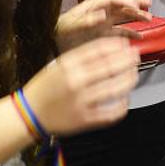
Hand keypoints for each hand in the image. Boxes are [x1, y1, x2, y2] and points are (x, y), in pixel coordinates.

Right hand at [22, 37, 139, 135]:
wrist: (28, 114)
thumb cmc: (43, 89)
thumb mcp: (58, 66)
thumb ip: (80, 58)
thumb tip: (109, 49)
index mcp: (67, 66)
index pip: (99, 50)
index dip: (117, 46)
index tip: (126, 45)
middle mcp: (75, 82)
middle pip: (110, 67)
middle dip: (128, 60)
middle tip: (135, 57)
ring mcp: (81, 102)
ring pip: (115, 89)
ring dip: (129, 80)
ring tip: (133, 75)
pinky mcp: (85, 120)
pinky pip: (111, 113)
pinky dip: (122, 105)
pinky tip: (125, 99)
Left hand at [55, 0, 151, 50]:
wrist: (52, 42)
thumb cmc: (59, 31)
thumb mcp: (71, 26)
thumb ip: (86, 20)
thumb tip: (103, 15)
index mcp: (92, 6)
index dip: (126, 1)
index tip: (137, 6)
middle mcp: (99, 13)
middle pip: (121, 5)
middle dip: (135, 3)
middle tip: (149, 5)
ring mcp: (102, 24)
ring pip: (123, 17)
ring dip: (136, 17)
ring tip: (149, 18)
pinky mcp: (103, 35)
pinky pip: (120, 32)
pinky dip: (130, 34)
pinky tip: (139, 36)